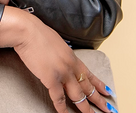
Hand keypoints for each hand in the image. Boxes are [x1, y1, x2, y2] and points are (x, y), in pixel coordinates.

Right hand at [0, 7, 116, 112]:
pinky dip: (62, 109)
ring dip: (85, 108)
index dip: (99, 84)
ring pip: (78, 96)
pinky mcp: (51, 79)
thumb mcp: (56, 41)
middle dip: (98, 100)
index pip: (89, 74)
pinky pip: (59, 98)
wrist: (28, 31)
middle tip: (108, 109)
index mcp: (72, 56)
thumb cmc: (37, 33)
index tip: (107, 91)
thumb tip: (61, 57)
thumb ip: (62, 53)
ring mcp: (62, 73)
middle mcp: (70, 66)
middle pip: (87, 87)